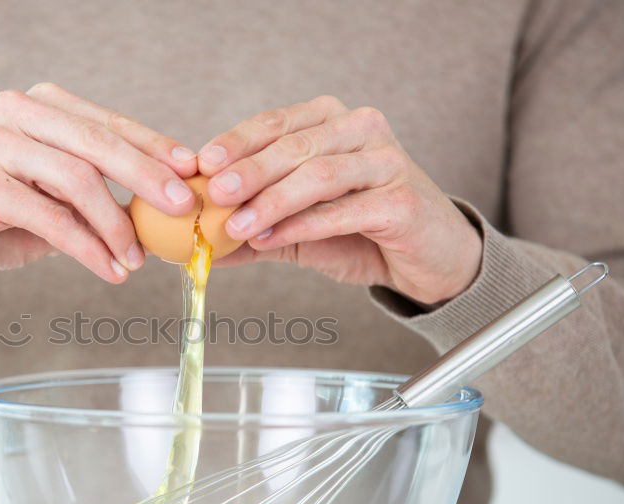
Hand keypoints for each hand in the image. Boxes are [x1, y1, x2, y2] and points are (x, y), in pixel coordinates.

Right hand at [0, 83, 197, 282]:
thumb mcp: (44, 196)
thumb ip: (89, 194)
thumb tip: (156, 212)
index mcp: (38, 107)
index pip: (109, 123)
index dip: (155, 147)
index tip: (193, 173)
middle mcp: (16, 113)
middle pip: (100, 143)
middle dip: (149, 177)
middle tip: (184, 208)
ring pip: (79, 180)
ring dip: (116, 225)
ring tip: (136, 258)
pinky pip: (51, 217)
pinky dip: (88, 247)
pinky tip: (109, 269)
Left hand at [197, 96, 482, 304]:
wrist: (426, 261)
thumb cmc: (361, 234)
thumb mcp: (299, 229)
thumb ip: (253, 229)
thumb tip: (197, 244)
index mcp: (333, 122)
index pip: (276, 123)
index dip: (237, 141)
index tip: (202, 163)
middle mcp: (362, 130)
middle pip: (295, 146)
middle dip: (249, 171)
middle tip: (212, 194)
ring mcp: (387, 161)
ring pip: (319, 174)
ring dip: (271, 201)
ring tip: (235, 226)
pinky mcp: (402, 199)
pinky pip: (344, 209)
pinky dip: (303, 225)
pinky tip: (270, 239)